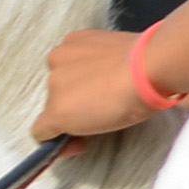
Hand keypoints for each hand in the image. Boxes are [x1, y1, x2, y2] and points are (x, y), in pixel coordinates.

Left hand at [37, 26, 164, 141]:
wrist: (146, 71)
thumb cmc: (146, 63)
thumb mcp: (120, 57)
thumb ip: (106, 66)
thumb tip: (112, 83)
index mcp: (73, 43)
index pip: (67, 69)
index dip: (80, 88)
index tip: (96, 99)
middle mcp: (56, 59)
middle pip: (57, 89)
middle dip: (75, 101)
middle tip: (102, 110)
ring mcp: (53, 86)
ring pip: (52, 109)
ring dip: (70, 116)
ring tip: (97, 124)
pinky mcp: (55, 112)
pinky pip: (43, 132)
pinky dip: (58, 142)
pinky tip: (77, 144)